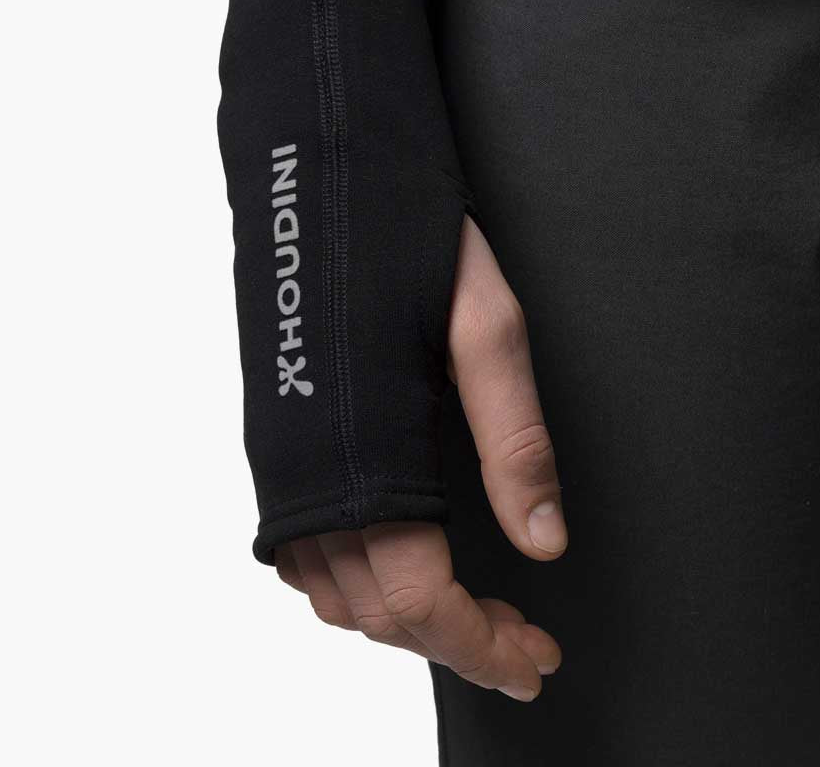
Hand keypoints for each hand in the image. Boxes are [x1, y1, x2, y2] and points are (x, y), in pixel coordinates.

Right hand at [275, 216, 566, 701]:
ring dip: (401, 618)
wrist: (317, 162)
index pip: (418, 598)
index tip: (535, 656)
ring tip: (467, 607)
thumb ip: (513, 441)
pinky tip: (394, 556)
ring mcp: (280, 454)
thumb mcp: (485, 326)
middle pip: (372, 611)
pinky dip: (349, 580)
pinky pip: (298, 547)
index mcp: (364, 451)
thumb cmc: (404, 233)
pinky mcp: (274, 432)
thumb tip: (545, 543)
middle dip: (451, 644)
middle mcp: (306, 469)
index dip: (481, 644)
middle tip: (520, 642)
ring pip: (329, 590)